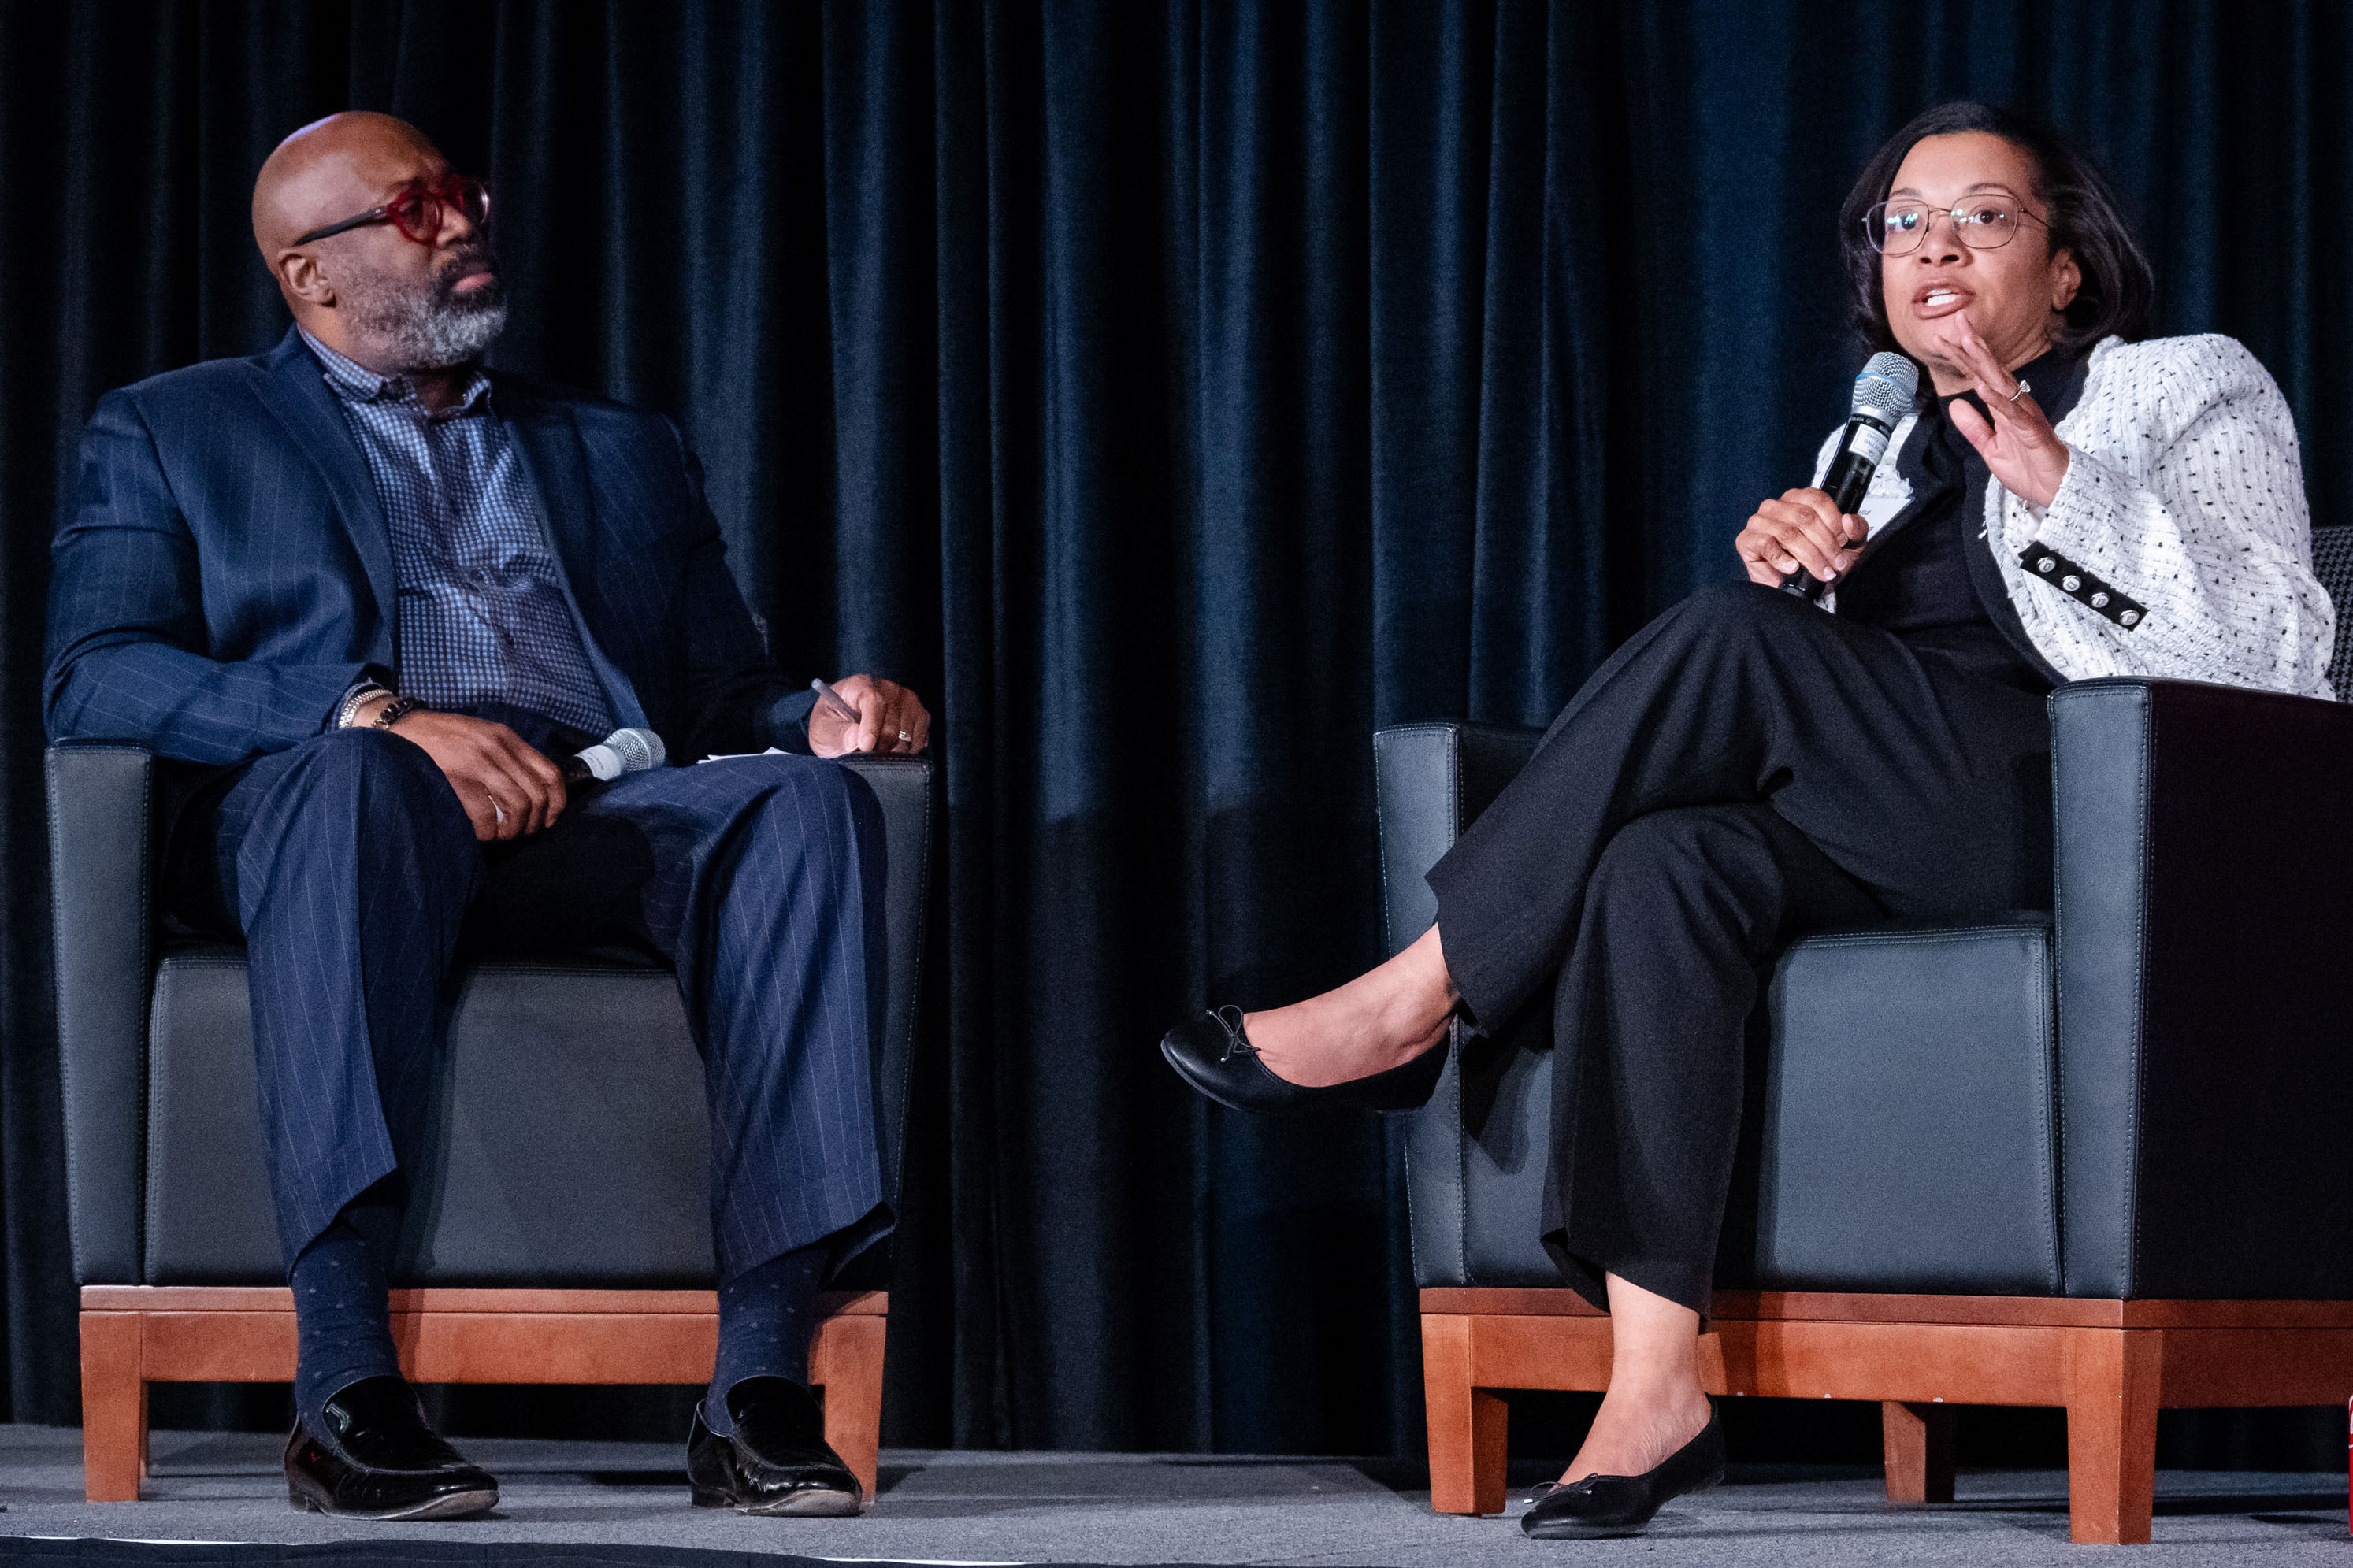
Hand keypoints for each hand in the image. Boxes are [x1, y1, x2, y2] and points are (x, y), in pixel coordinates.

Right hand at [358, 698, 567, 839]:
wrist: (397, 729)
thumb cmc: (440, 738)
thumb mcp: (480, 736)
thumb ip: (505, 756)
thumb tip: (534, 793)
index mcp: (505, 737)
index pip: (549, 772)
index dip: (556, 802)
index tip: (549, 819)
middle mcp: (496, 748)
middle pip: (536, 795)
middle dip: (533, 822)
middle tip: (520, 832)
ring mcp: (476, 764)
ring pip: (517, 808)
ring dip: (512, 830)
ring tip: (500, 835)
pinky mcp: (456, 780)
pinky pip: (487, 817)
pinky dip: (488, 832)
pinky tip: (481, 833)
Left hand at [809, 674, 931, 756]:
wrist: (844, 724)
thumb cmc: (832, 724)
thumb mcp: (823, 730)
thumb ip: (837, 733)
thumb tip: (855, 740)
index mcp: (859, 685)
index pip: (873, 701)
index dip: (871, 725)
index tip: (866, 746)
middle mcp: (887, 688)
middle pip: (893, 720)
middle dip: (881, 745)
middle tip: (867, 755)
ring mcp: (907, 700)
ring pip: (909, 732)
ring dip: (894, 750)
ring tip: (878, 751)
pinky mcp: (919, 714)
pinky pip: (920, 738)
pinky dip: (908, 751)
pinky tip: (893, 749)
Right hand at [1736, 487, 1866, 586]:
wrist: (1796, 588)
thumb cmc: (1817, 561)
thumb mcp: (1848, 546)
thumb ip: (1856, 530)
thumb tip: (1848, 520)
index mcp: (1798, 499)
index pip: (1817, 499)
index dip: (1833, 522)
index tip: (1843, 542)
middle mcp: (1777, 506)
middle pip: (1804, 517)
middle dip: (1825, 544)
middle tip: (1835, 563)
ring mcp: (1759, 521)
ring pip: (1788, 533)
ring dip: (1810, 556)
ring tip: (1820, 571)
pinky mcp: (1747, 540)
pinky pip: (1766, 544)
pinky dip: (1782, 559)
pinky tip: (1792, 568)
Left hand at [1935, 318, 2070, 508]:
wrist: (2056, 492)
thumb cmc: (2029, 469)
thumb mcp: (1991, 449)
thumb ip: (1974, 428)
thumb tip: (1956, 405)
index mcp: (2004, 407)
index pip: (1979, 376)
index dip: (1962, 357)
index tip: (1942, 338)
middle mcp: (2015, 405)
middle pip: (1991, 370)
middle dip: (1974, 345)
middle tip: (1958, 320)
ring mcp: (2025, 416)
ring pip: (2003, 383)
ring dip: (1985, 363)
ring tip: (1969, 342)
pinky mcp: (2033, 432)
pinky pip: (2014, 413)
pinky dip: (1997, 399)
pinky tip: (1982, 387)